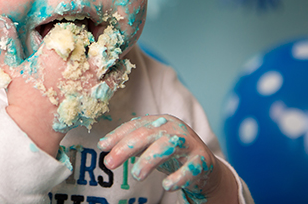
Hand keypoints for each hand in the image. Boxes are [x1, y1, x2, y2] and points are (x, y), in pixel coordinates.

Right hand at [0, 14, 131, 134]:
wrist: (35, 125)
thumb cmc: (23, 95)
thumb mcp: (12, 66)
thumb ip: (9, 41)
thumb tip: (1, 19)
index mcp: (55, 49)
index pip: (71, 26)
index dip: (70, 29)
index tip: (66, 35)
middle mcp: (75, 59)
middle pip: (91, 36)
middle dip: (87, 37)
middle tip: (81, 44)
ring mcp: (90, 75)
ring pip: (107, 50)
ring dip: (103, 48)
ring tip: (96, 52)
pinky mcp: (101, 90)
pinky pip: (118, 72)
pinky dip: (116, 67)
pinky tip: (107, 68)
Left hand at [98, 115, 229, 202]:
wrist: (204, 164)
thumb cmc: (170, 152)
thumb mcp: (150, 145)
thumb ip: (130, 143)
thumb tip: (104, 145)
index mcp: (160, 122)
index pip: (135, 126)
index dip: (117, 135)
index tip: (102, 147)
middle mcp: (174, 129)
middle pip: (147, 134)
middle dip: (126, 148)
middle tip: (109, 163)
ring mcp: (190, 143)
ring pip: (166, 147)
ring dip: (149, 160)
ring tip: (136, 175)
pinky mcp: (202, 160)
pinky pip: (190, 168)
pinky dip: (178, 177)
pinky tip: (167, 186)